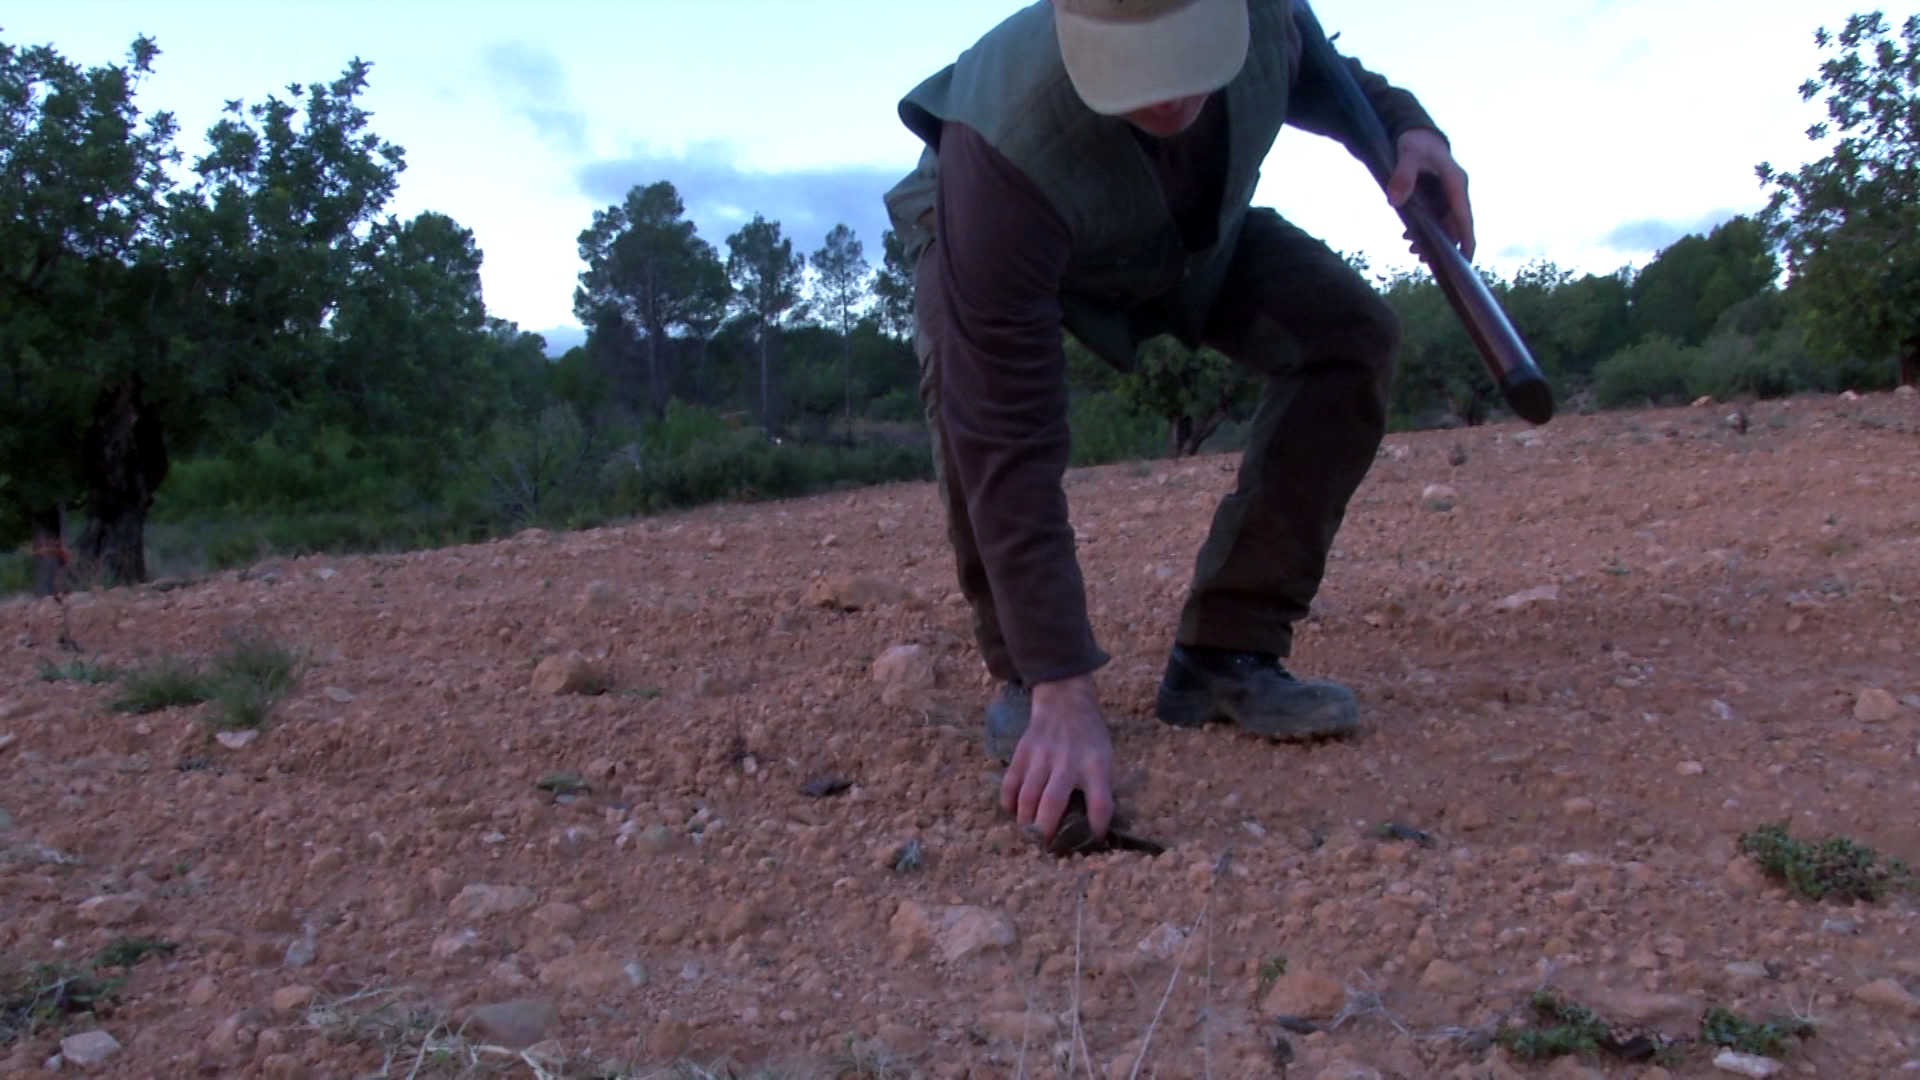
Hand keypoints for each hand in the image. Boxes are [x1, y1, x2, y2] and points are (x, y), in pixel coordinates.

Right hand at [1000, 674, 1114, 843]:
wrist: (1064, 702)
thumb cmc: (1089, 737)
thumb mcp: (1106, 757)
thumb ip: (1100, 786)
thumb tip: (1093, 824)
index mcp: (1095, 765)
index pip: (1100, 802)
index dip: (1097, 826)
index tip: (1095, 839)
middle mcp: (1067, 761)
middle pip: (1053, 802)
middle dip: (1046, 830)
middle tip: (1045, 845)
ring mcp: (1041, 756)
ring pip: (1027, 796)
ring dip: (1026, 820)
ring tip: (1029, 833)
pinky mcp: (1022, 752)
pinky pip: (1010, 783)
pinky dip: (1009, 803)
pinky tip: (1013, 813)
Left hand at [1387, 128, 1474, 261]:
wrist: (1416, 133)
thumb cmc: (1416, 141)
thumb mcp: (1408, 153)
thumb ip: (1403, 175)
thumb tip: (1396, 202)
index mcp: (1455, 183)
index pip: (1464, 217)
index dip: (1466, 240)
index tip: (1466, 261)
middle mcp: (1455, 192)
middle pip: (1454, 226)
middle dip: (1442, 245)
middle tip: (1421, 257)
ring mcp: (1446, 196)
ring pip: (1444, 225)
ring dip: (1431, 240)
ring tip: (1412, 250)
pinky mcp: (1436, 198)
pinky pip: (1434, 219)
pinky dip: (1424, 230)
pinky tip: (1408, 237)